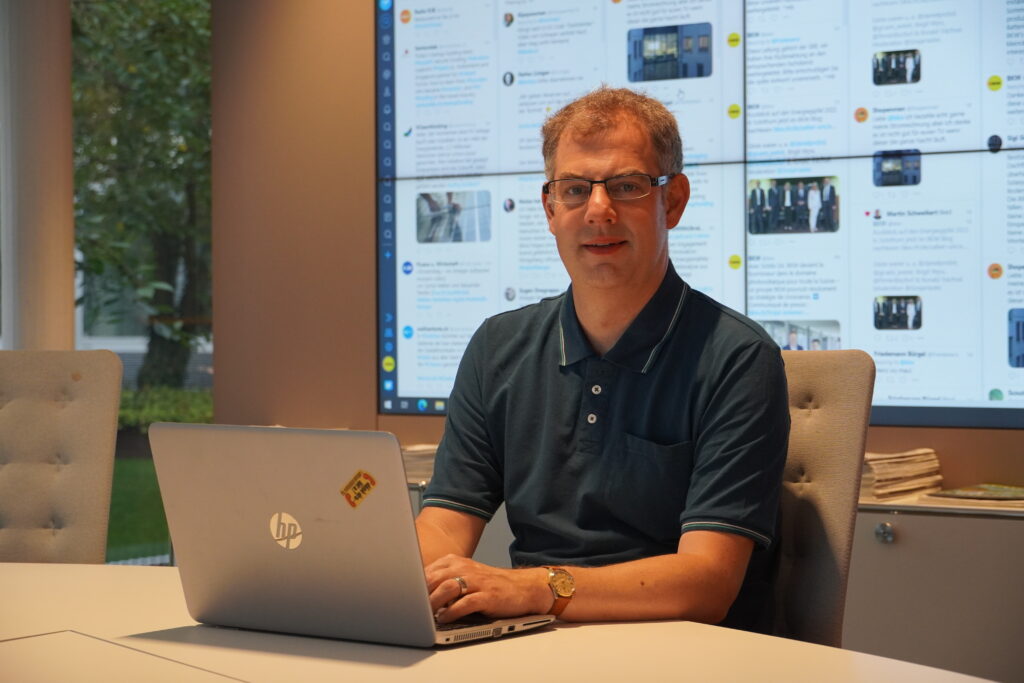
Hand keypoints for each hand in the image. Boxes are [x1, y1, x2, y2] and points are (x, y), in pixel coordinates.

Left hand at [423, 554, 549, 623]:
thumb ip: (442, 580)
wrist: (522, 587)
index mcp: (456, 561)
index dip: (413, 584)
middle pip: (434, 578)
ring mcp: (477, 581)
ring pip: (447, 588)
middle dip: (420, 594)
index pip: (427, 570)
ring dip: (433, 602)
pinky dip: (452, 612)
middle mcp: (465, 567)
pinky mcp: (487, 596)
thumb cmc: (489, 584)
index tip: (404, 596)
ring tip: (425, 614)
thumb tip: (416, 593)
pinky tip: (444, 618)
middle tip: (411, 608)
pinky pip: (465, 603)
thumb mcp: (465, 575)